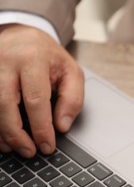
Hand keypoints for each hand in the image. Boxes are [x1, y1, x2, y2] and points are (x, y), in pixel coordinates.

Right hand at [0, 24, 83, 157]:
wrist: (20, 35)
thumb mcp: (71, 72)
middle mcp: (5, 62)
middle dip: (17, 134)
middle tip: (29, 151)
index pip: (36, 99)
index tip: (47, 146)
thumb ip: (72, 99)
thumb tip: (62, 126)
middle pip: (5, 104)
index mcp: (33, 59)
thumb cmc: (48, 57)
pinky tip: (1, 137)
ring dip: (1, 132)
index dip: (41, 127)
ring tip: (13, 147)